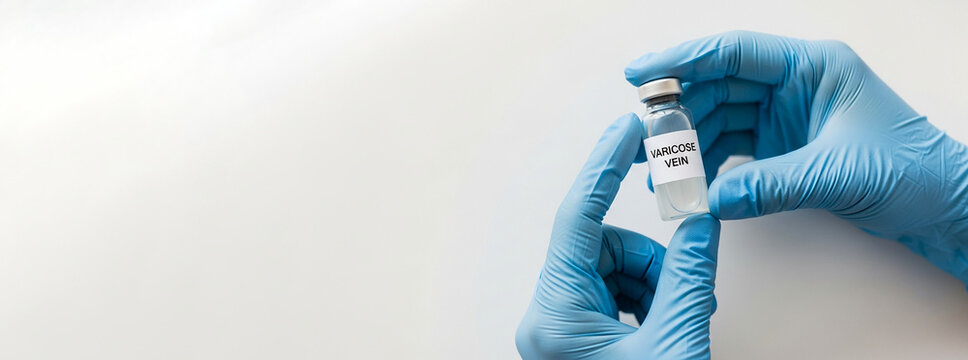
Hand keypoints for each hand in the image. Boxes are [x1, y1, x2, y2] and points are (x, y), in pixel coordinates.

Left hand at [515, 114, 720, 359]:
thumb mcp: (675, 343)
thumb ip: (690, 279)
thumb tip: (701, 224)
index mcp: (555, 313)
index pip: (577, 217)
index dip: (604, 167)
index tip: (625, 131)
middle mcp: (549, 315)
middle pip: (605, 247)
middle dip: (652, 261)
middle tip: (685, 289)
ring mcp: (562, 326)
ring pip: (615, 269)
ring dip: (655, 285)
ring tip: (679, 320)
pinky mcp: (579, 335)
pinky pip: (616, 293)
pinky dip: (649, 300)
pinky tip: (665, 325)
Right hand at [625, 31, 967, 281]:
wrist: (938, 204)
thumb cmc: (910, 170)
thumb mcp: (838, 173)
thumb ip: (772, 185)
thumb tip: (713, 199)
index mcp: (812, 66)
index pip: (734, 51)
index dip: (682, 59)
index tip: (640, 74)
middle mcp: (793, 84)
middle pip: (717, 84)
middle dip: (677, 108)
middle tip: (643, 135)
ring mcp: (784, 114)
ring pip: (719, 116)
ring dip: (688, 141)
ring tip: (660, 170)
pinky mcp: (780, 144)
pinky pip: (731, 144)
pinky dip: (708, 162)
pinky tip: (690, 182)